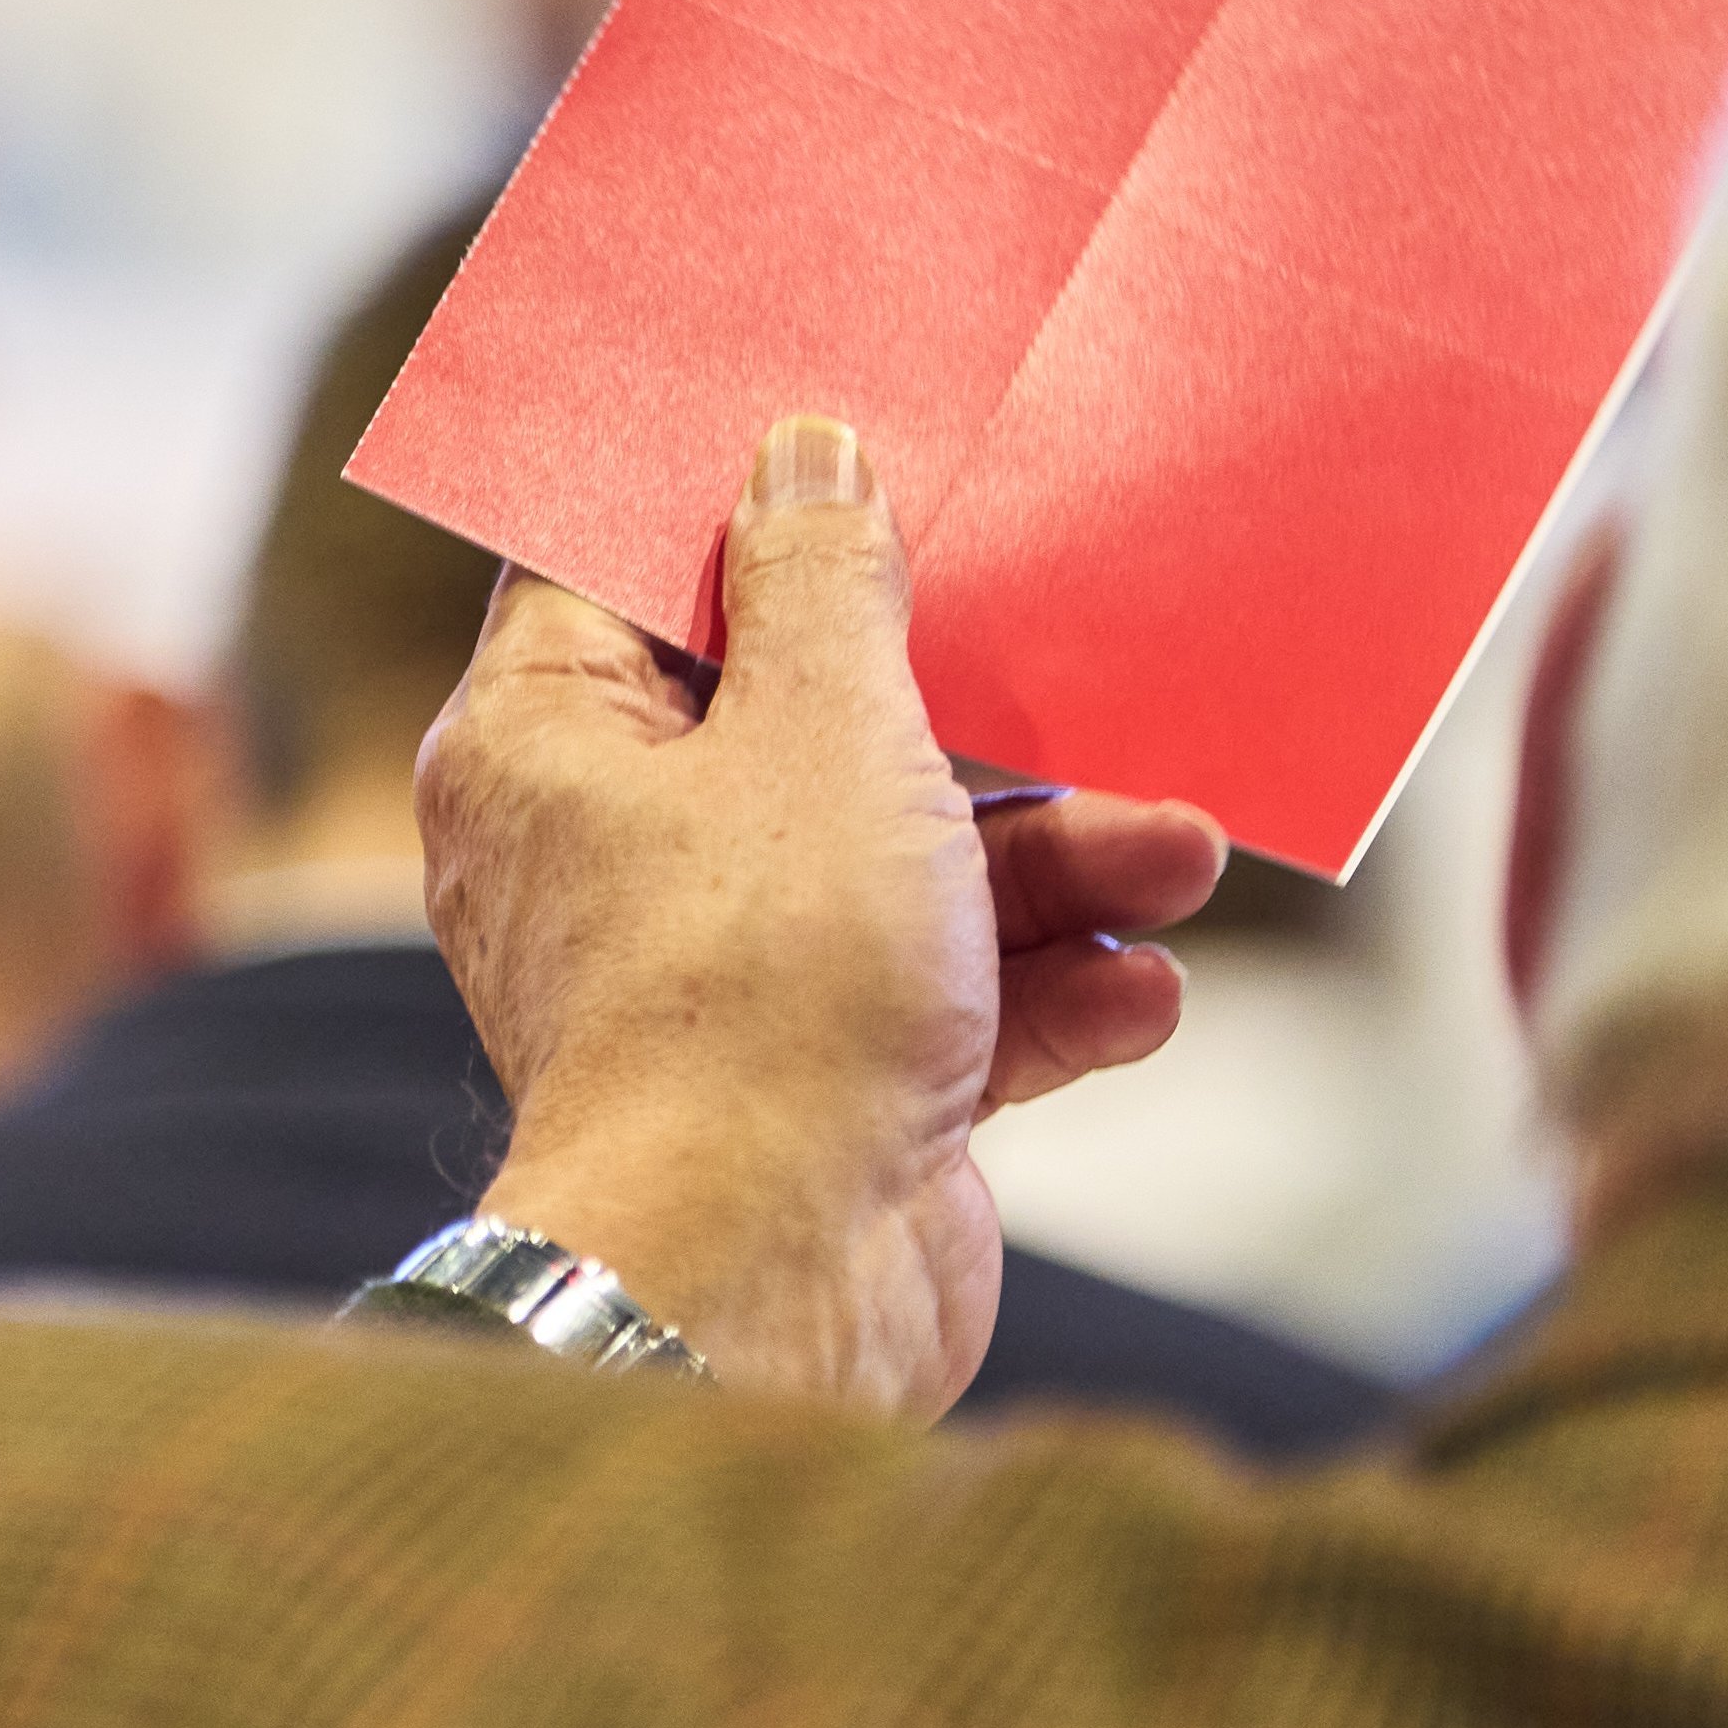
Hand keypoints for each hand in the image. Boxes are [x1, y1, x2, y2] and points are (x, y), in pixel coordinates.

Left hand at [415, 413, 1222, 1416]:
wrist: (771, 1289)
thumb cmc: (758, 1000)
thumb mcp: (820, 737)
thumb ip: (828, 590)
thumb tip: (803, 459)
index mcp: (544, 746)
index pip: (622, 570)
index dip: (740, 500)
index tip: (864, 437)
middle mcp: (613, 855)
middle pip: (801, 717)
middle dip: (963, 703)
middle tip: (1073, 631)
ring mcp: (722, 976)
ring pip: (904, 864)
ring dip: (1056, 856)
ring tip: (1182, 847)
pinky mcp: (823, 1082)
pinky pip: (950, 996)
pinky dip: (1048, 987)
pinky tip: (1144, 987)